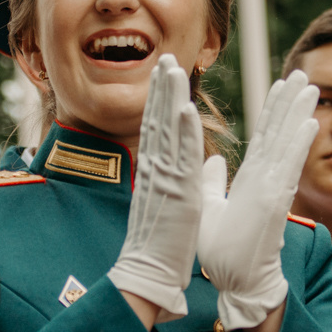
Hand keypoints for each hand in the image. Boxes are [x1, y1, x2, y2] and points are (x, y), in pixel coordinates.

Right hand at [106, 55, 203, 324]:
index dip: (158, 99)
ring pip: (166, 130)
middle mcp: (155, 171)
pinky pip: (181, 156)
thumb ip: (167, 184)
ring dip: (170, 97)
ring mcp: (165, 179)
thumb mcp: (163, 207)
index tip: (162, 75)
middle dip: (160, 88)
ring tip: (173, 67)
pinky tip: (185, 107)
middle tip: (164, 57)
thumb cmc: (156, 247)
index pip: (155, 129)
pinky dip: (183, 130)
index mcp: (152, 174)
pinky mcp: (178, 193)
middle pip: (156, 120)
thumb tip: (172, 173)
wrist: (146, 274)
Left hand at [198, 71, 319, 331]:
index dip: (273, 110)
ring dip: (298, 113)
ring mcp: (272, 188)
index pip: (265, 137)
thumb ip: (213, 183)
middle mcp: (266, 180)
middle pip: (280, 132)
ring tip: (308, 86)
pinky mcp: (274, 200)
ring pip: (288, 142)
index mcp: (252, 181)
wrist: (237, 284)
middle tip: (302, 74)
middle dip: (290, 102)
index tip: (280, 84)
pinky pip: (289, 166)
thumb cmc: (225, 253)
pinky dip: (298, 143)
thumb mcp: (211, 208)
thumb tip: (213, 161)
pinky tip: (308, 121)